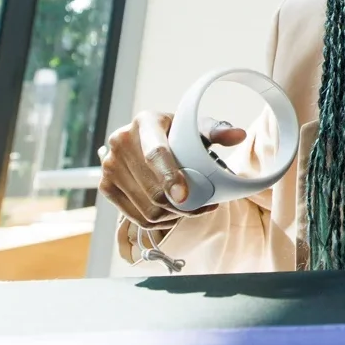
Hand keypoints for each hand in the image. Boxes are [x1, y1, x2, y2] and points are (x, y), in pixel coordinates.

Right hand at [98, 112, 246, 229]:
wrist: (144, 137)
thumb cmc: (176, 132)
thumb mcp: (195, 127)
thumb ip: (217, 132)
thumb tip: (238, 136)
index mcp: (145, 122)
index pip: (156, 154)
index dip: (170, 177)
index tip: (185, 196)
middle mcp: (120, 142)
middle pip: (153, 189)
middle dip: (182, 206)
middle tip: (205, 206)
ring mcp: (109, 166)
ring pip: (146, 208)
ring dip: (173, 216)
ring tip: (193, 211)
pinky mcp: (106, 186)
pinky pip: (135, 216)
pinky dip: (159, 222)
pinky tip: (175, 215)